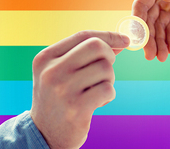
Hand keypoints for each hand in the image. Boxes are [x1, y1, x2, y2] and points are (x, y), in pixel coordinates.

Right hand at [30, 31, 129, 148]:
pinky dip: (109, 95)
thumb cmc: (58, 97)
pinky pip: (108, 89)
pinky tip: (98, 102)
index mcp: (46, 57)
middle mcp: (52, 71)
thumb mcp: (61, 71)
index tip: (125, 40)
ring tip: (97, 90)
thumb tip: (119, 42)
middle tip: (105, 70)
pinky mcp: (76, 108)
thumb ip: (85, 54)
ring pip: (106, 68)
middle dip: (109, 56)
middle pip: (97, 46)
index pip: (84, 35)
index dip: (108, 35)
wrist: (44, 134)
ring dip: (109, 79)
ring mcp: (63, 90)